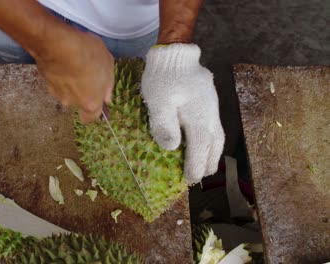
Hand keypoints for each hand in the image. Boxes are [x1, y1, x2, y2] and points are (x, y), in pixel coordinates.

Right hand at [35, 30, 113, 122]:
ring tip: (72, 64)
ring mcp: (56, 93)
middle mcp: (72, 102)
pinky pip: (55, 81)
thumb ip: (108, 85)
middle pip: (77, 102)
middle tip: (85, 74)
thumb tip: (106, 97)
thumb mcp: (108, 65)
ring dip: (69, 82)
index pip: (89, 118)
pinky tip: (62, 60)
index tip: (95, 101)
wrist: (59, 44)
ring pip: (65, 91)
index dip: (92, 111)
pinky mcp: (45, 81)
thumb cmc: (88, 54)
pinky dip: (59, 74)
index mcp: (90, 102)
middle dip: (80, 91)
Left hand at [141, 44, 224, 183]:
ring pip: (217, 136)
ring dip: (213, 153)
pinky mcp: (209, 101)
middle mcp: (210, 114)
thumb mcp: (158, 102)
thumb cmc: (163, 79)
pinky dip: (212, 140)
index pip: (199, 148)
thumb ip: (164, 125)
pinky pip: (215, 126)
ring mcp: (212, 107)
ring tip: (206, 165)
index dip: (195, 165)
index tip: (190, 179)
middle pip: (213, 145)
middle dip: (207, 162)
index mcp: (198, 117)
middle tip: (200, 177)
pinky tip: (205, 142)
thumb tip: (172, 147)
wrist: (175, 54)